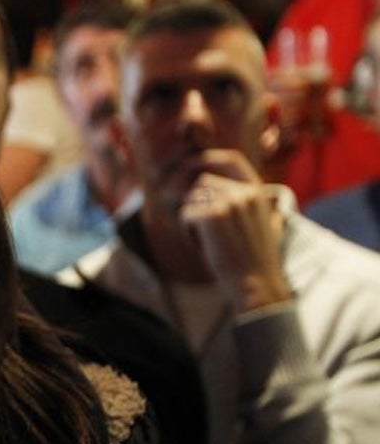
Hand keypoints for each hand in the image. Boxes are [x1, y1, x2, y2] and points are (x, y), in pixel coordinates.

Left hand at [178, 150, 291, 312]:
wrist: (256, 284)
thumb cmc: (253, 260)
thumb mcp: (257, 223)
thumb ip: (241, 202)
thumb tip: (206, 186)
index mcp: (258, 192)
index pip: (232, 160)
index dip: (209, 159)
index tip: (192, 165)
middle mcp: (245, 192)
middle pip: (203, 182)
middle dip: (195, 202)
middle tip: (204, 231)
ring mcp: (230, 202)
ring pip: (192, 197)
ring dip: (192, 218)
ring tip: (207, 240)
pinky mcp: (213, 215)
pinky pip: (185, 214)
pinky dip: (188, 232)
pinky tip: (204, 246)